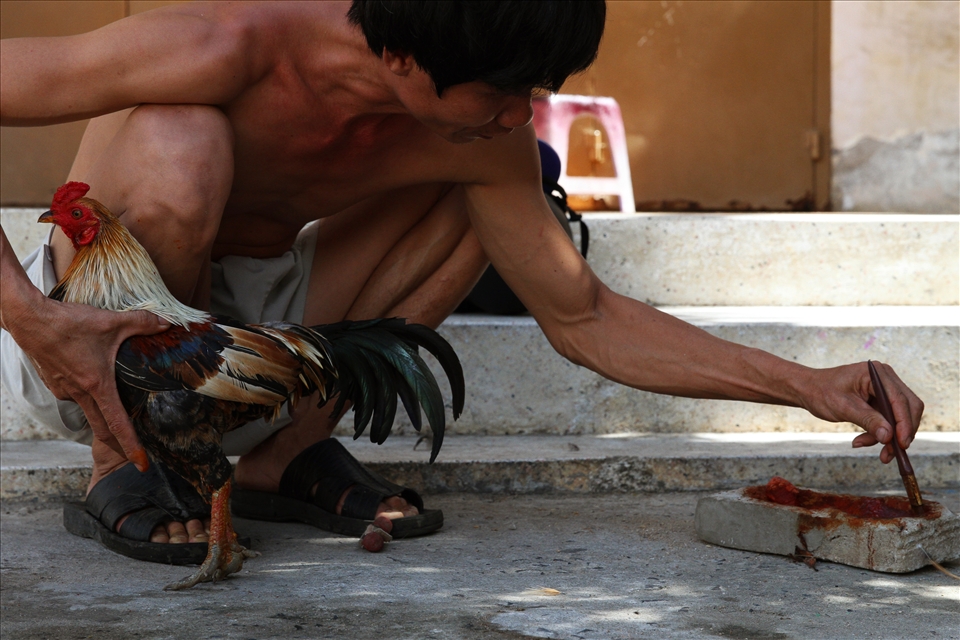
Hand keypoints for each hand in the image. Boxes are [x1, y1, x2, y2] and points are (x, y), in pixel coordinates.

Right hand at [9, 295, 168, 469]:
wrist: (29, 320)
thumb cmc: (68, 323)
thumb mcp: (112, 322)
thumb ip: (143, 323)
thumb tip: (167, 324)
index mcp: (97, 385)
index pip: (118, 425)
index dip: (132, 446)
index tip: (142, 463)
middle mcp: (80, 393)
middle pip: (103, 427)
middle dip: (119, 443)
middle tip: (134, 453)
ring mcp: (65, 390)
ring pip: (89, 408)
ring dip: (103, 412)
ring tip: (118, 406)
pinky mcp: (55, 384)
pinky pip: (76, 395)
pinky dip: (88, 393)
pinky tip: (93, 378)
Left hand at [797, 361, 923, 462]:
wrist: (808, 389)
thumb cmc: (821, 393)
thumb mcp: (844, 407)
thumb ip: (868, 420)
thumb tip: (889, 436)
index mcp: (876, 373)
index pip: (900, 399)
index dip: (904, 423)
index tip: (901, 444)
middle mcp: (886, 378)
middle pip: (908, 408)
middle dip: (901, 432)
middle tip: (890, 454)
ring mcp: (885, 388)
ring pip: (900, 417)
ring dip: (889, 436)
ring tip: (870, 449)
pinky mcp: (881, 400)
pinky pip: (889, 420)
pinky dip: (880, 433)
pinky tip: (861, 440)